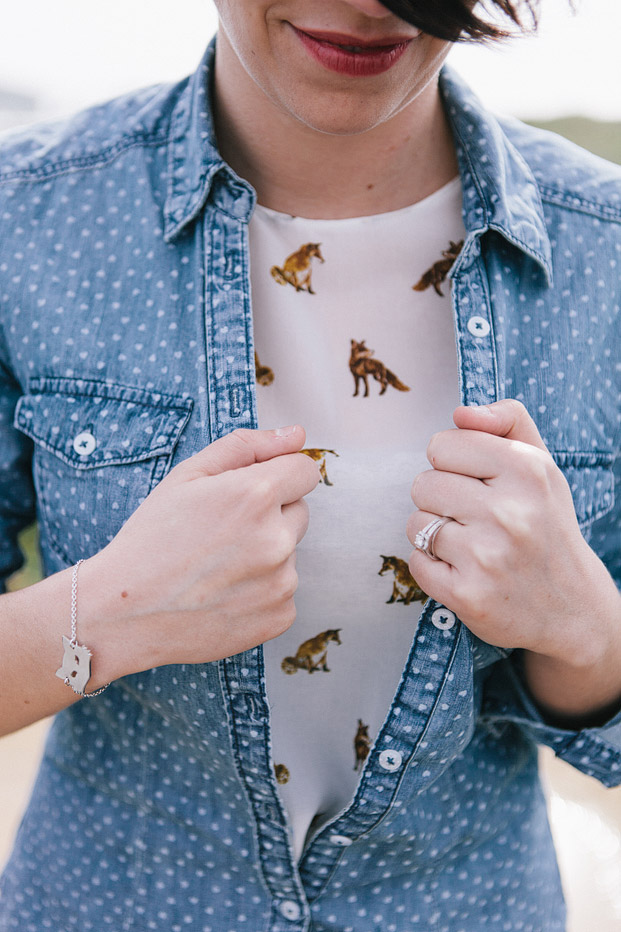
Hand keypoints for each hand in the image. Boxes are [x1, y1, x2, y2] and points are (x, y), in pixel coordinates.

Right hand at [81, 425, 319, 674]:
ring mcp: (282, 583)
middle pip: (299, 512)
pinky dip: (261, 592)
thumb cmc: (151, 539)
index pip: (305, 471)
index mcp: (256, 495)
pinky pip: (284, 592)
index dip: (278, 476)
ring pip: (289, 554)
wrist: (125, 615)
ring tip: (216, 568)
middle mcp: (277, 540)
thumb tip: (297, 434)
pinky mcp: (280, 617)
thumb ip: (247, 446)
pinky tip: (222, 595)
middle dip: (271, 515)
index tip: (252, 492)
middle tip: (221, 534)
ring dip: (265, 555)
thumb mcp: (188, 476)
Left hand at [407, 400, 618, 664]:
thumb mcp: (541, 465)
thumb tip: (461, 412)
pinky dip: (432, 566)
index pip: (442, 444)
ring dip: (435, 534)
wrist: (572, 607)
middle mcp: (509, 512)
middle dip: (441, 500)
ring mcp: (487, 557)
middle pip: (422, 483)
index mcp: (527, 470)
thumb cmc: (546, 525)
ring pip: (416, 523)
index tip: (477, 482)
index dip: (452, 463)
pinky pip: (416, 563)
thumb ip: (507, 421)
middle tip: (475, 518)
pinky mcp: (468, 595)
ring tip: (471, 545)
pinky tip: (464, 570)